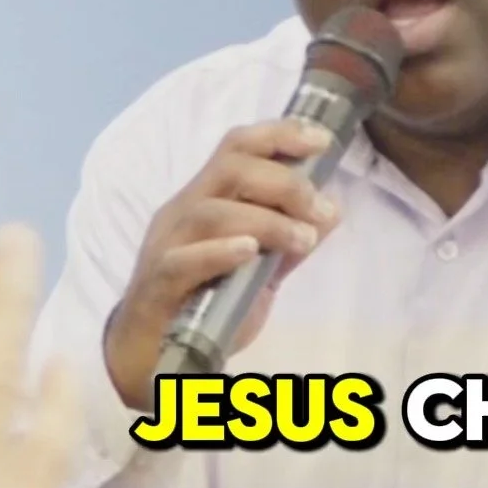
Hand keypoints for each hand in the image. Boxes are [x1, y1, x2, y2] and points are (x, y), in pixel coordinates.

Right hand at [104, 119, 341, 409]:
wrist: (156, 353)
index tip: (322, 140)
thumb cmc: (207, 302)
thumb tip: (331, 211)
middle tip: (320, 208)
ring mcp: (167, 245)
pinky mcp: (158, 283)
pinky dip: (219, 252)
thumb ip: (289, 240)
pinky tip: (250, 253)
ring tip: (302, 240)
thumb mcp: (260, 269)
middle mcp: (184, 212)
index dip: (278, 135)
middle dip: (284, 181)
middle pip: (229, 168)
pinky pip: (182, 260)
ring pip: (211, 212)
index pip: (237, 148)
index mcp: (206, 199)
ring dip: (266, 221)